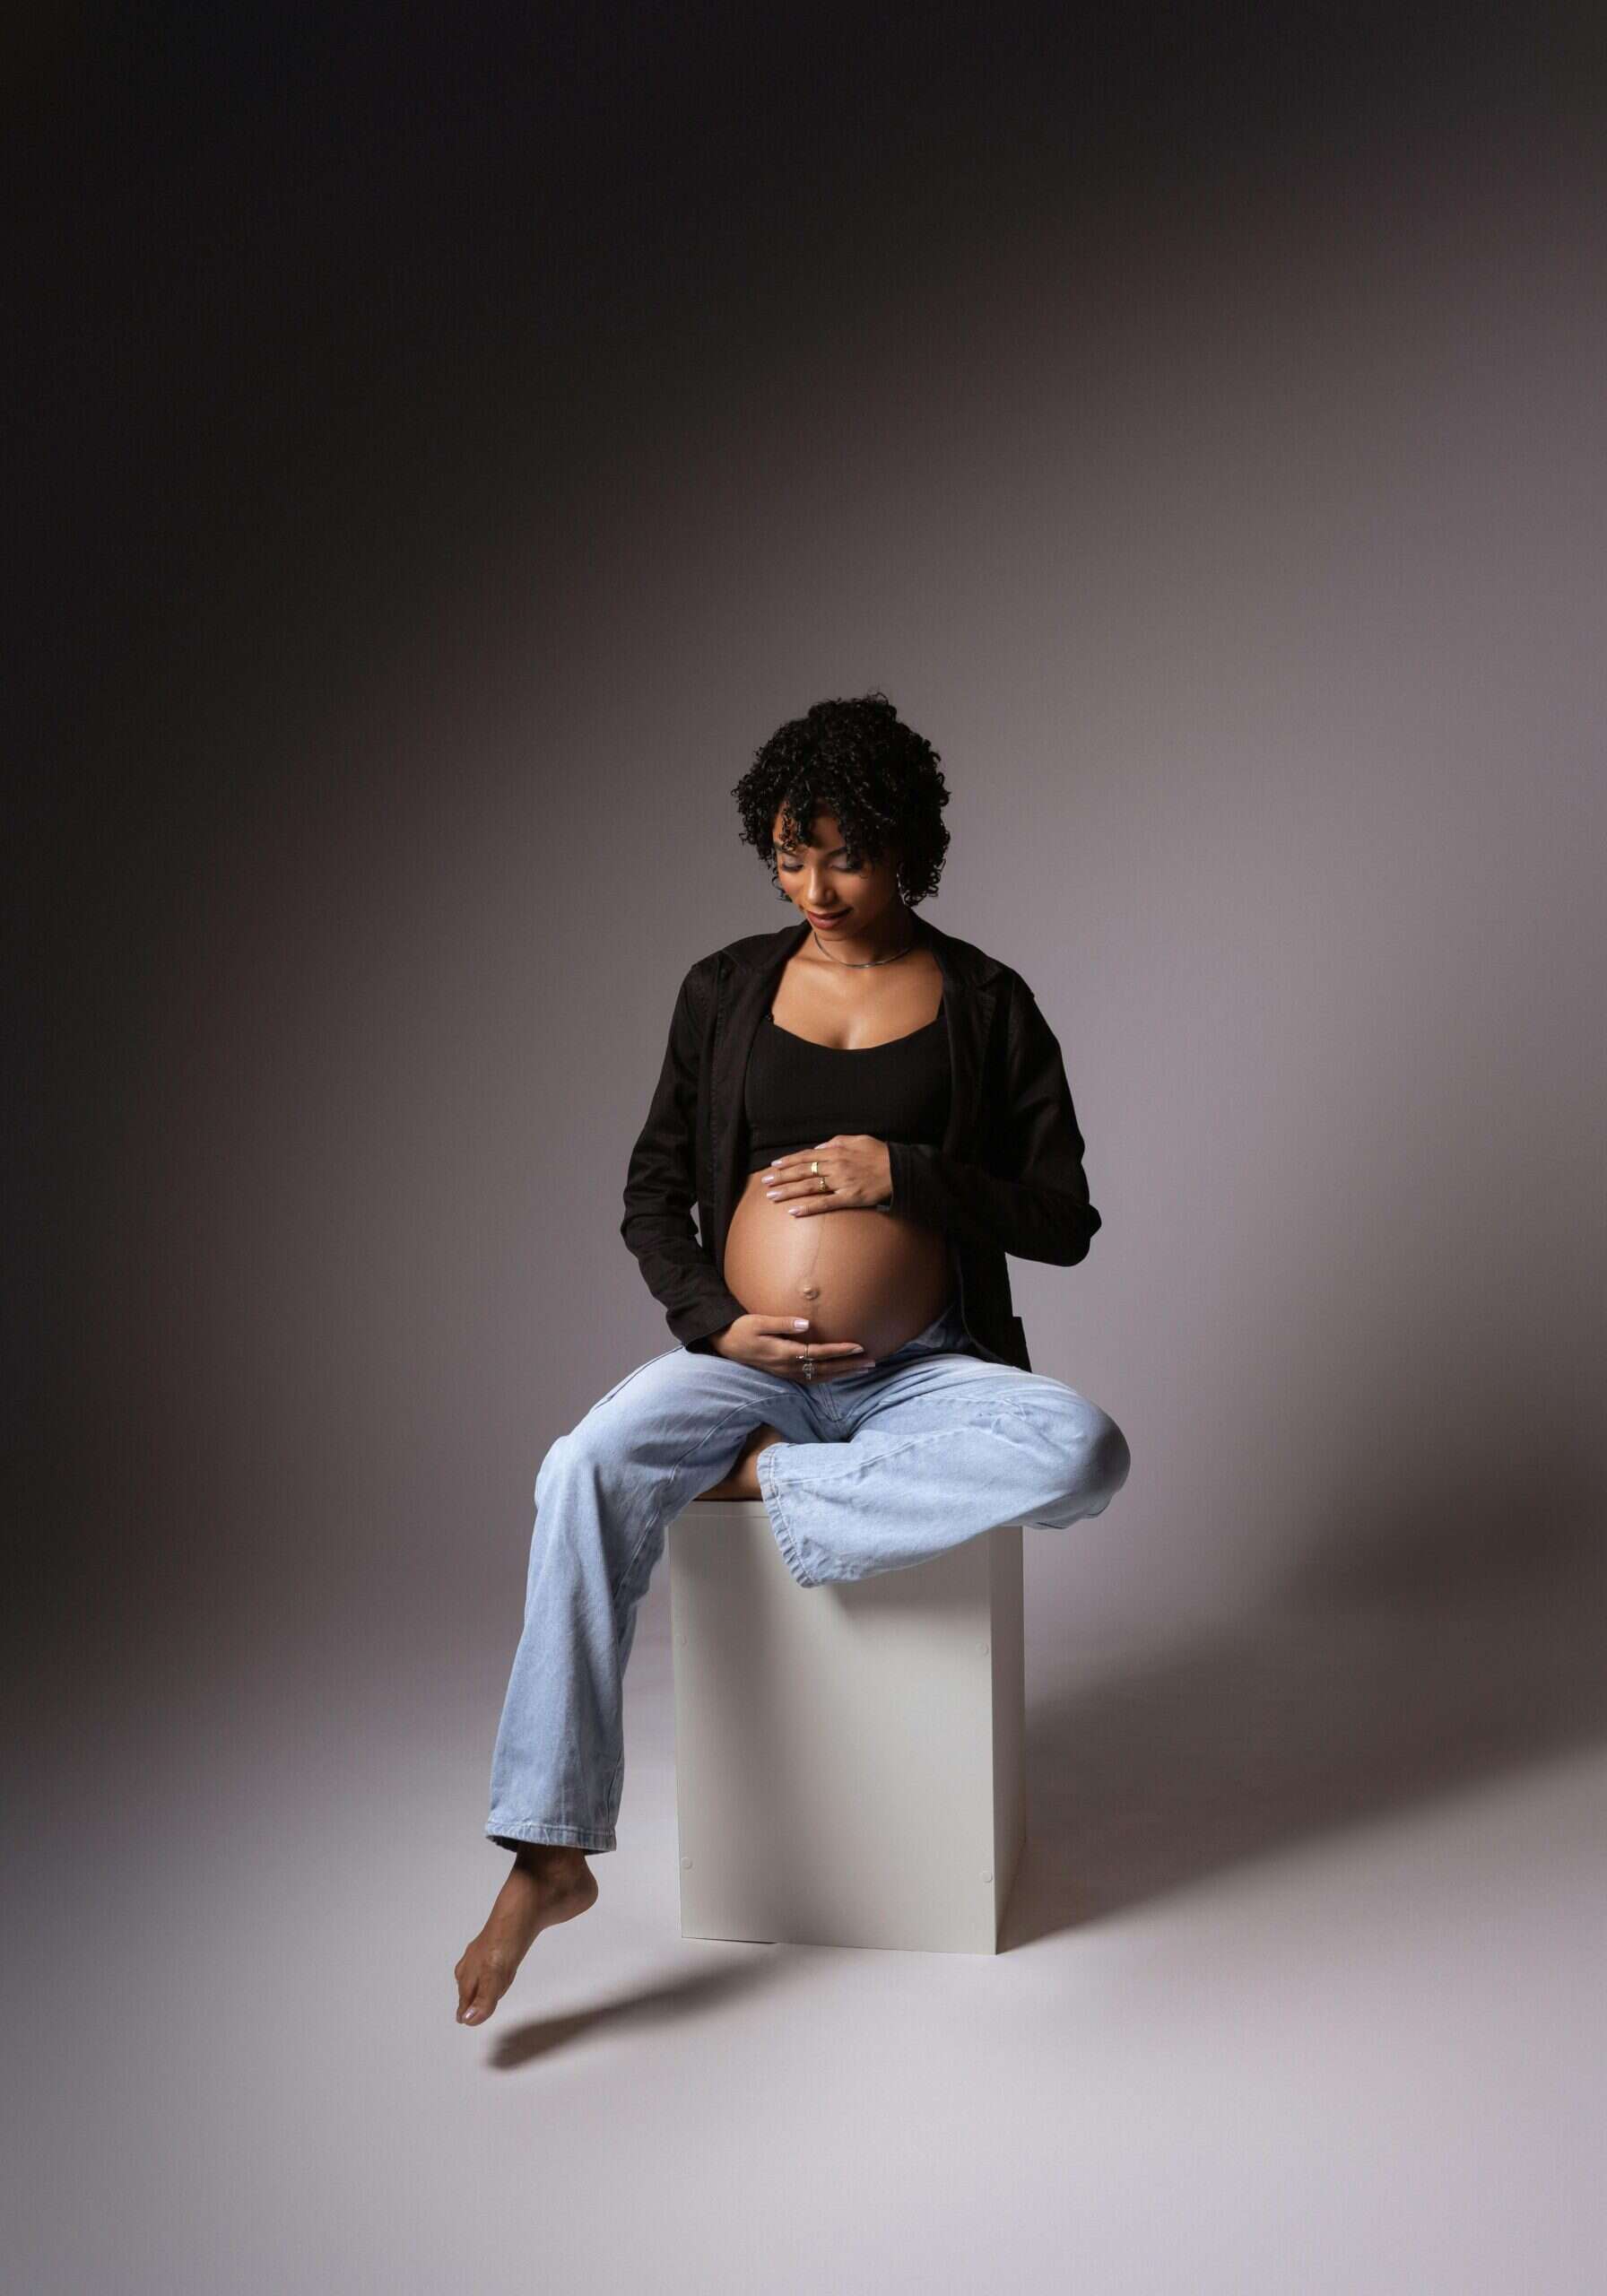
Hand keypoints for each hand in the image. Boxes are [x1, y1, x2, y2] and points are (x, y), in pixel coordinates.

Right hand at [709, 1314, 875, 1379]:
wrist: (725, 1344)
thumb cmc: (742, 1329)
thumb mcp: (758, 1321)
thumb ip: (783, 1322)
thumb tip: (806, 1323)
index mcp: (783, 1353)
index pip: (819, 1353)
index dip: (840, 1351)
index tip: (859, 1347)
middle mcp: (788, 1367)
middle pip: (825, 1369)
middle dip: (849, 1366)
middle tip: (872, 1362)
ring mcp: (787, 1373)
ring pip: (821, 1377)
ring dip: (843, 1374)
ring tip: (863, 1369)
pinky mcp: (785, 1374)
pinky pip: (812, 1379)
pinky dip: (830, 1378)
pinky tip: (841, 1374)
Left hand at [763, 1135, 892, 1215]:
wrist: (899, 1169)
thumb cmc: (879, 1153)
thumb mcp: (858, 1139)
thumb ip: (837, 1141)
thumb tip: (819, 1147)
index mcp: (836, 1151)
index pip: (806, 1156)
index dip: (788, 1161)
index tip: (773, 1165)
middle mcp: (835, 1166)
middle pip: (802, 1172)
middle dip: (781, 1177)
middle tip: (765, 1182)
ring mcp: (841, 1183)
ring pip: (809, 1187)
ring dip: (788, 1192)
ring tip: (771, 1196)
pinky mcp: (849, 1198)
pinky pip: (825, 1204)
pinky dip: (808, 1207)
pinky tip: (793, 1211)